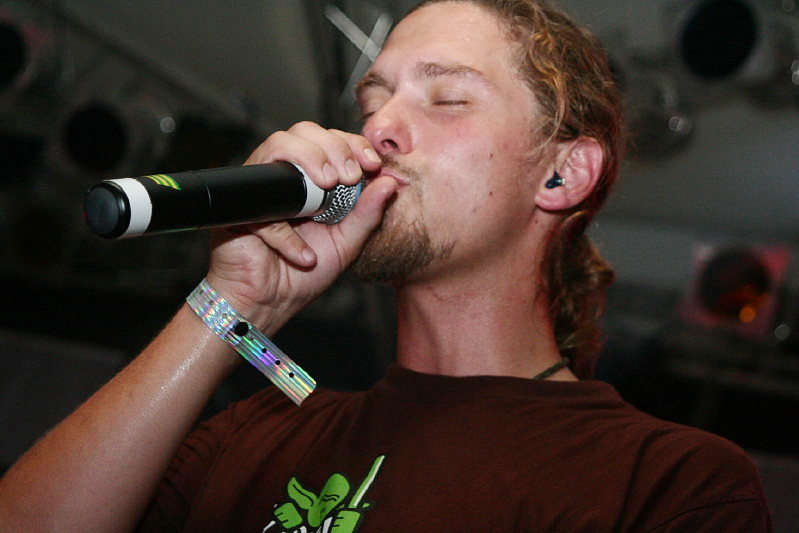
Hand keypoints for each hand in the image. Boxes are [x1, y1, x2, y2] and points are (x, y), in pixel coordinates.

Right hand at [205, 122, 398, 332]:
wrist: (269, 305)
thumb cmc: (303, 276)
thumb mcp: (347, 243)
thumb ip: (368, 214)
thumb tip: (390, 182)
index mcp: (313, 181)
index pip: (331, 141)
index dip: (353, 144)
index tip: (372, 164)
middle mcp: (286, 178)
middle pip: (304, 131)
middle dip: (333, 146)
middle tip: (348, 176)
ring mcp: (260, 189)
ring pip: (278, 144)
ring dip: (309, 158)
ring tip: (327, 185)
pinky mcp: (238, 209)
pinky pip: (262, 202)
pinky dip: (287, 234)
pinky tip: (303, 255)